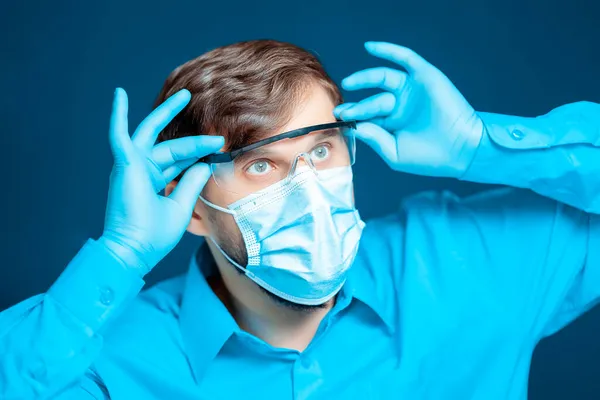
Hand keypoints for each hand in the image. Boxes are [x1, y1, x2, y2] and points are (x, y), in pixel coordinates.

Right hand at [99, 88, 223, 274]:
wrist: (135, 249)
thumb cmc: (155, 234)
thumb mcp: (181, 206)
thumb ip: (192, 182)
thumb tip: (205, 163)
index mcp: (155, 181)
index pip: (180, 160)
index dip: (199, 151)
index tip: (220, 144)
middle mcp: (143, 170)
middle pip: (169, 144)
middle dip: (187, 130)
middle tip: (198, 107)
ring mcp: (132, 166)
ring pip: (154, 134)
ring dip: (167, 113)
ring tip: (185, 95)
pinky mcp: (124, 164)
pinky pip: (119, 134)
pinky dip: (118, 114)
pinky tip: (119, 94)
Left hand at [335, 41, 483, 178]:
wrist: (461, 149)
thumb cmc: (429, 157)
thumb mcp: (395, 153)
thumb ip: (375, 139)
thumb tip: (355, 126)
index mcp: (393, 123)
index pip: (368, 116)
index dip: (353, 116)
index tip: (338, 119)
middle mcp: (400, 104)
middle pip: (373, 100)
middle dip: (357, 106)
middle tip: (343, 109)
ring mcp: (411, 90)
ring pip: (383, 78)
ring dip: (364, 77)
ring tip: (349, 83)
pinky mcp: (424, 77)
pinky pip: (405, 59)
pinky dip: (388, 50)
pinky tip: (369, 47)